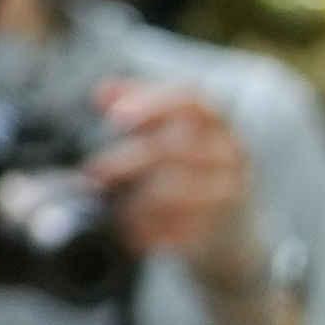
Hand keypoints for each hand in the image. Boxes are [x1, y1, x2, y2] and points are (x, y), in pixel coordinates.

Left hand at [97, 80, 256, 271]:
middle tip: (94, 172)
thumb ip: (139, 107)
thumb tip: (102, 91)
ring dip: (134, 198)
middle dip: (126, 159)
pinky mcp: (222, 227)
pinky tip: (131, 233)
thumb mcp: (172, 134)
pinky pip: (178, 227)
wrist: (230, 232)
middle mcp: (230, 153)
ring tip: (111, 205)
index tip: (114, 117)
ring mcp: (230, 191)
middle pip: (174, 146)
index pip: (189, 100)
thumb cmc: (190, 172)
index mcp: (217, 123)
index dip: (151, 104)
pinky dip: (149, 230)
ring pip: (175, 188)